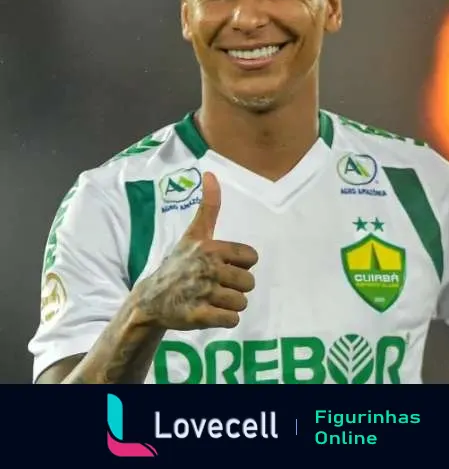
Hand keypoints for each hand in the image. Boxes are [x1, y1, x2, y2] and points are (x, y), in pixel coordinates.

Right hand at [134, 171, 257, 330]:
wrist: (151, 299)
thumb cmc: (179, 263)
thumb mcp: (194, 233)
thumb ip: (208, 206)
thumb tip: (211, 172)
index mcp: (210, 248)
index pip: (251, 258)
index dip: (240, 265)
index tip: (222, 266)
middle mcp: (207, 268)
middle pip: (249, 283)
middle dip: (236, 287)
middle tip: (215, 285)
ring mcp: (202, 293)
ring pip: (241, 302)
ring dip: (230, 304)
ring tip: (212, 299)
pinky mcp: (198, 316)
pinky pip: (231, 320)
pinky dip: (224, 319)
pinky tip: (210, 312)